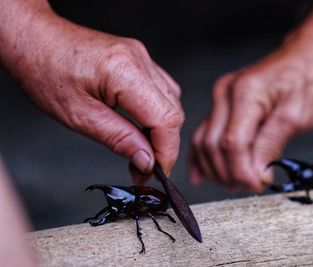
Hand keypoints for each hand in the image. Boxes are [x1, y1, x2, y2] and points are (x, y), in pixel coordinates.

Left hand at [3, 10, 183, 182]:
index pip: (165, 119)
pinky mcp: (138, 60)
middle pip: (173, 112)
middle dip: (163, 146)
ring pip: (171, 102)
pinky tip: (142, 126)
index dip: (166, 152)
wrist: (35, 39)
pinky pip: (161, 90)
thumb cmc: (45, 71)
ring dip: (161, 131)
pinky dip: (157, 113)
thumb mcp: (79, 116)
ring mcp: (142, 57)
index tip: (154, 172)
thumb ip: (119, 139)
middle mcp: (140, 60)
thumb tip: (147, 161)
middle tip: (143, 168)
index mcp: (125, 72)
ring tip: (141, 150)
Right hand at [190, 36, 312, 191]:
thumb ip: (272, 144)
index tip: (257, 185)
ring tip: (234, 183)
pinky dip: (202, 157)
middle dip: (228, 173)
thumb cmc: (304, 82)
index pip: (232, 143)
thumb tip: (255, 173)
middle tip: (248, 187)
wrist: (301, 59)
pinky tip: (201, 175)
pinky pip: (202, 134)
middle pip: (212, 145)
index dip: (241, 171)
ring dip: (215, 169)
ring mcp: (219, 99)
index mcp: (245, 93)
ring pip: (202, 142)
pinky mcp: (219, 106)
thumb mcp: (297, 115)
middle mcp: (225, 94)